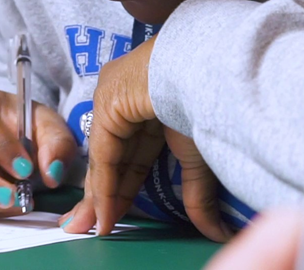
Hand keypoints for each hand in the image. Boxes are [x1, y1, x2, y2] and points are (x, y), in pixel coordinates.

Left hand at [59, 37, 230, 240]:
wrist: (210, 71)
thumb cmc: (212, 99)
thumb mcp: (202, 155)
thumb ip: (198, 193)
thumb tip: (215, 232)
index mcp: (150, 100)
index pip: (131, 151)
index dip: (124, 187)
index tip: (115, 216)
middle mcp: (126, 96)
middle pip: (112, 156)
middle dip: (103, 194)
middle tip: (91, 226)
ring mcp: (113, 96)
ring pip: (104, 156)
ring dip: (97, 195)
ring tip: (88, 227)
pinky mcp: (107, 104)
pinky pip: (104, 153)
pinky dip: (103, 186)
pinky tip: (101, 213)